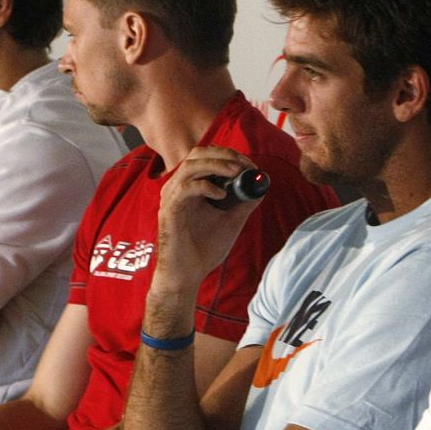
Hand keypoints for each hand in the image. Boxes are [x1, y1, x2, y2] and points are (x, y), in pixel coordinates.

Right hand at [154, 146, 261, 294]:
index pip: (206, 156)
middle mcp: (178, 188)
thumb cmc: (203, 250)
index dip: (228, 155)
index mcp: (191, 187)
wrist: (187, 275)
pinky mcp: (170, 210)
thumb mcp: (231, 222)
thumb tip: (261, 186)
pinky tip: (222, 195)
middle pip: (197, 154)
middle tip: (244, 165)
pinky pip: (185, 188)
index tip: (248, 164)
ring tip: (236, 173)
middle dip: (223, 154)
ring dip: (216, 165)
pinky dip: (205, 186)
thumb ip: (244, 203)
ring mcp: (172, 197)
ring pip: (191, 166)